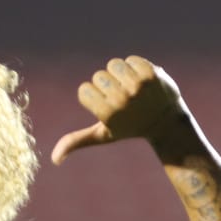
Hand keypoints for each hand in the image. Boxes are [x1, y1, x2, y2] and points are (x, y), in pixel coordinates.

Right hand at [51, 56, 188, 163]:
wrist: (166, 121)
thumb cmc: (129, 128)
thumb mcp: (103, 135)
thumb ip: (77, 141)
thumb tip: (54, 160)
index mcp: (108, 115)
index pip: (84, 90)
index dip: (94, 96)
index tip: (108, 106)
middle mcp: (122, 100)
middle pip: (99, 76)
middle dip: (108, 84)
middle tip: (124, 98)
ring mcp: (138, 86)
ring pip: (114, 64)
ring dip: (120, 73)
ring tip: (132, 88)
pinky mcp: (151, 74)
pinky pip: (131, 60)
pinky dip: (135, 67)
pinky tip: (143, 82)